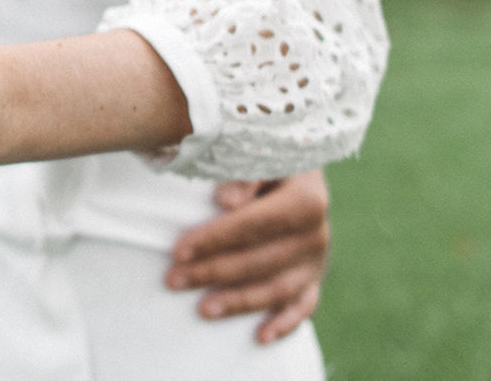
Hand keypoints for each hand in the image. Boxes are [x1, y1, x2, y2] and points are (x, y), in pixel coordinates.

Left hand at [164, 170, 329, 343]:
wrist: (299, 166)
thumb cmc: (268, 156)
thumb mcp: (260, 153)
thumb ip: (245, 174)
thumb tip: (226, 201)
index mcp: (305, 200)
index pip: (253, 224)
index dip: (214, 238)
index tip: (178, 250)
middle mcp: (316, 233)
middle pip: (260, 260)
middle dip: (213, 271)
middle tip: (173, 279)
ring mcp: (316, 259)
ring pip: (277, 289)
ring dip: (238, 301)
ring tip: (202, 309)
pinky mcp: (314, 277)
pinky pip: (303, 306)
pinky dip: (284, 324)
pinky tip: (260, 337)